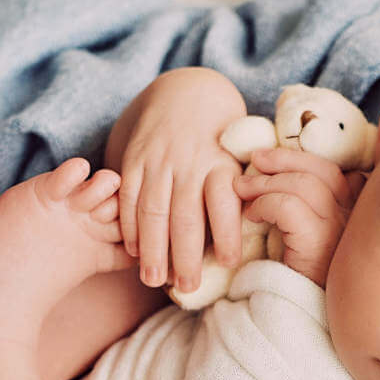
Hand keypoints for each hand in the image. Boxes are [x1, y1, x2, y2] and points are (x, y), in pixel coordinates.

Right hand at [112, 70, 247, 293]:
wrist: (186, 93)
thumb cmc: (221, 138)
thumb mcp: (239, 157)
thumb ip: (241, 193)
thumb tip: (250, 240)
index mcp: (222, 163)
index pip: (224, 202)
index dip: (226, 233)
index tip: (228, 262)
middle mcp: (190, 162)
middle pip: (185, 215)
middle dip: (184, 255)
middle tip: (187, 286)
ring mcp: (159, 161)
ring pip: (153, 210)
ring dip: (152, 249)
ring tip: (153, 280)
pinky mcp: (135, 159)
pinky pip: (129, 197)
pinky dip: (129, 226)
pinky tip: (132, 251)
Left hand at [234, 147, 366, 287]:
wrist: (299, 329)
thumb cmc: (298, 287)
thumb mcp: (305, 245)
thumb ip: (305, 216)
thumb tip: (278, 181)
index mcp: (355, 220)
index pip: (334, 174)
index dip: (300, 160)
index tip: (270, 160)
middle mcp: (356, 224)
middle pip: (324, 171)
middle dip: (283, 159)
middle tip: (253, 161)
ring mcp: (342, 234)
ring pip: (304, 185)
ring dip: (266, 182)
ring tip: (241, 190)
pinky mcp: (320, 246)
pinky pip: (289, 207)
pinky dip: (264, 204)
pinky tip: (251, 217)